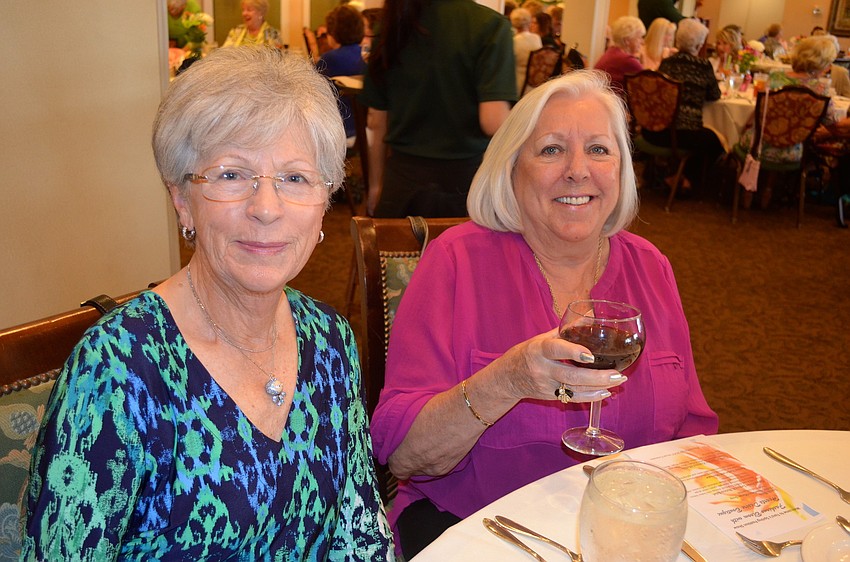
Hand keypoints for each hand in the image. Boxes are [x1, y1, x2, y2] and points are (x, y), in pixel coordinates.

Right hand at [496, 329, 626, 403]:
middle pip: (571, 376)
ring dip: (598, 386)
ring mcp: (546, 385)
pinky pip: (573, 399)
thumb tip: (590, 315)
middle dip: (596, 376)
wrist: (507, 378)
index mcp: (539, 350)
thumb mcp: (542, 338)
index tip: (590, 355)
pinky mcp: (550, 396)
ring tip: (618, 381)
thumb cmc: (527, 353)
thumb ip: (566, 330)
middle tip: (618, 374)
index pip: (555, 350)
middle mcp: (542, 369)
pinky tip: (606, 392)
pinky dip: (591, 396)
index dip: (573, 352)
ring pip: (574, 389)